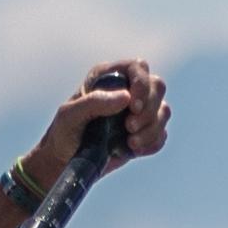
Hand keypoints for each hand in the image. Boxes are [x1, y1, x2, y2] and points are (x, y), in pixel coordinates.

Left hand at [20, 59, 169, 193]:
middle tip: (129, 127)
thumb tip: (125, 97)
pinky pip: (161, 134)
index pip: (137, 67)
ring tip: (131, 143)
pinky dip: (152, 143)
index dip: (142, 84)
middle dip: (148, 109)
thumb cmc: (64, 132)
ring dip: (152, 129)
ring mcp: (138, 112)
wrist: (66, 160)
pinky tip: (134, 150)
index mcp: (108, 77)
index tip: (133, 106)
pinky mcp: (143, 133)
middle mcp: (127, 89)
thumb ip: (94, 103)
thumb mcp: (70, 115)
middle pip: (157, 86)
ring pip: (163, 111)